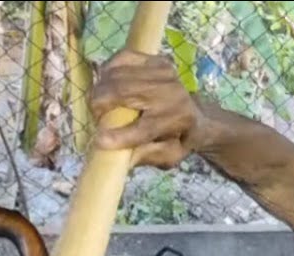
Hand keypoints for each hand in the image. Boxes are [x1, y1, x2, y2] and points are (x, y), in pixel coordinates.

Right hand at [90, 50, 206, 168]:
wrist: (198, 114)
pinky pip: (122, 58)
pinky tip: (106, 82)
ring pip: (117, 75)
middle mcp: (171, 93)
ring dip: (100, 89)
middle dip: (100, 105)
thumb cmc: (178, 139)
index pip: (143, 129)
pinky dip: (108, 70)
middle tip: (96, 117)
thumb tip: (123, 158)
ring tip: (100, 103)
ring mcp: (164, 72)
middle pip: (123, 93)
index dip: (118, 136)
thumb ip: (148, 157)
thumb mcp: (170, 157)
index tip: (98, 141)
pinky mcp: (156, 60)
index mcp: (177, 120)